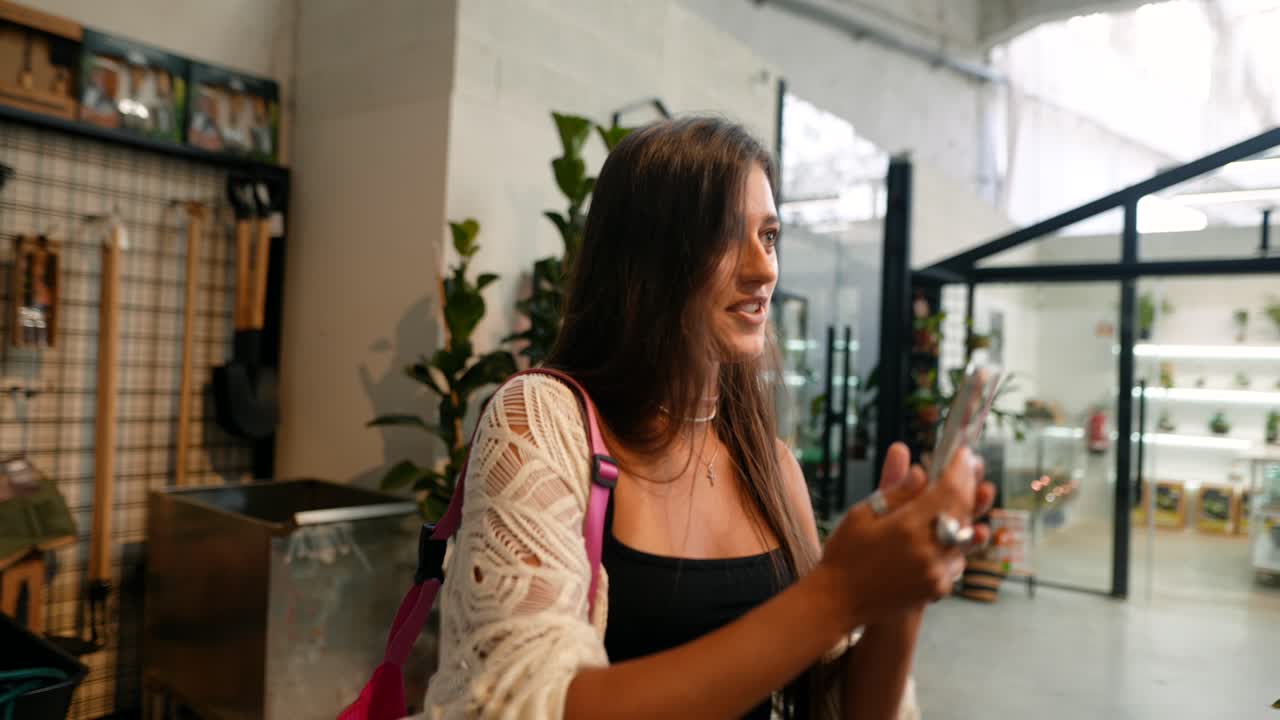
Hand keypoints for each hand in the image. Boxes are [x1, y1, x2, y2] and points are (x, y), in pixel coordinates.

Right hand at [815, 442, 994, 630]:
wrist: (838, 601)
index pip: (948, 490)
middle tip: (970, 467)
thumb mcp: (862, 514)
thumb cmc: (845, 553)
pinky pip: (957, 557)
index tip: (963, 453)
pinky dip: (957, 540)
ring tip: (968, 493)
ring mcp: (936, 573)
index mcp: (907, 527)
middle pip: (963, 510)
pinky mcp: (938, 588)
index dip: (959, 469)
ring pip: (966, 535)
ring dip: (967, 513)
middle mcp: (928, 550)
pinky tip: (949, 530)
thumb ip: (896, 492)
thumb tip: (922, 471)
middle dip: (969, 485)